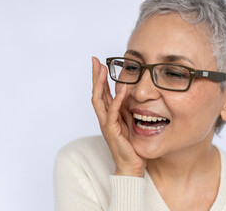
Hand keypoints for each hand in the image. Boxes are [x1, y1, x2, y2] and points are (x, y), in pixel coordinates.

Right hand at [91, 57, 145, 176]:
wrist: (130, 165)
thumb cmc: (130, 144)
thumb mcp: (128, 120)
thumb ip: (125, 107)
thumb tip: (127, 92)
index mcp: (108, 114)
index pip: (101, 92)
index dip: (99, 77)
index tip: (99, 63)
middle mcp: (104, 117)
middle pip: (96, 93)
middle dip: (95, 76)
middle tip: (94, 60)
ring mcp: (106, 124)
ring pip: (99, 100)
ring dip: (100, 84)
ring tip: (101, 69)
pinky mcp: (112, 131)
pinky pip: (113, 113)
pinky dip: (117, 100)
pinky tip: (122, 89)